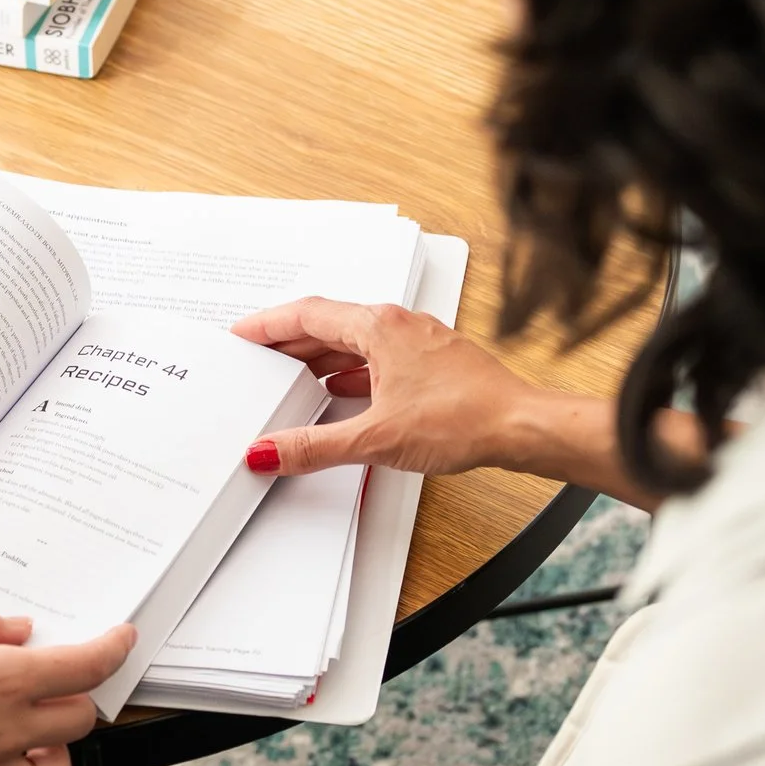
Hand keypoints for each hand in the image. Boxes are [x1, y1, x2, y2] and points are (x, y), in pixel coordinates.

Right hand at [0, 601, 134, 765]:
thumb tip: (20, 633)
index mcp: (4, 680)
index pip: (85, 668)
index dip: (113, 649)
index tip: (121, 640)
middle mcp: (5, 731)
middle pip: (78, 722)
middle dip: (74, 700)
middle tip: (49, 687)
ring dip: (54, 758)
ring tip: (28, 741)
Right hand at [231, 298, 556, 476]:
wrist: (521, 427)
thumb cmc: (465, 418)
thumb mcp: (374, 438)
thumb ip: (314, 446)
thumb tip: (269, 451)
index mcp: (379, 327)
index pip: (307, 314)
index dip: (268, 324)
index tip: (243, 333)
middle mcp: (398, 325)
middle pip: (329, 325)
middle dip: (290, 342)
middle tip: (260, 357)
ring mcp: (418, 342)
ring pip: (356, 342)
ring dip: (321, 358)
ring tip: (293, 378)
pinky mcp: (433, 363)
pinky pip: (378, 358)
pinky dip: (351, 372)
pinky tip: (345, 394)